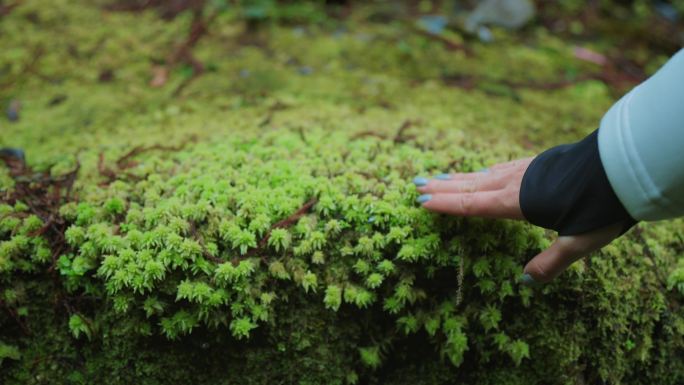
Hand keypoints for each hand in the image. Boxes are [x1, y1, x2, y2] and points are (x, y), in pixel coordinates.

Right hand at [413, 158, 623, 282]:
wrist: (623, 164)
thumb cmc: (602, 206)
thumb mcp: (579, 243)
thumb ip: (550, 262)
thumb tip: (524, 283)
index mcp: (519, 203)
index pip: (473, 205)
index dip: (446, 205)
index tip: (420, 201)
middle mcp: (516, 183)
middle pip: (471, 186)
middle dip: (443, 187)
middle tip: (416, 184)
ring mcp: (526, 169)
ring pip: (484, 174)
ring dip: (459, 177)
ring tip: (440, 176)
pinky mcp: (538, 162)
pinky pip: (502, 168)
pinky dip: (485, 172)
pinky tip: (485, 171)